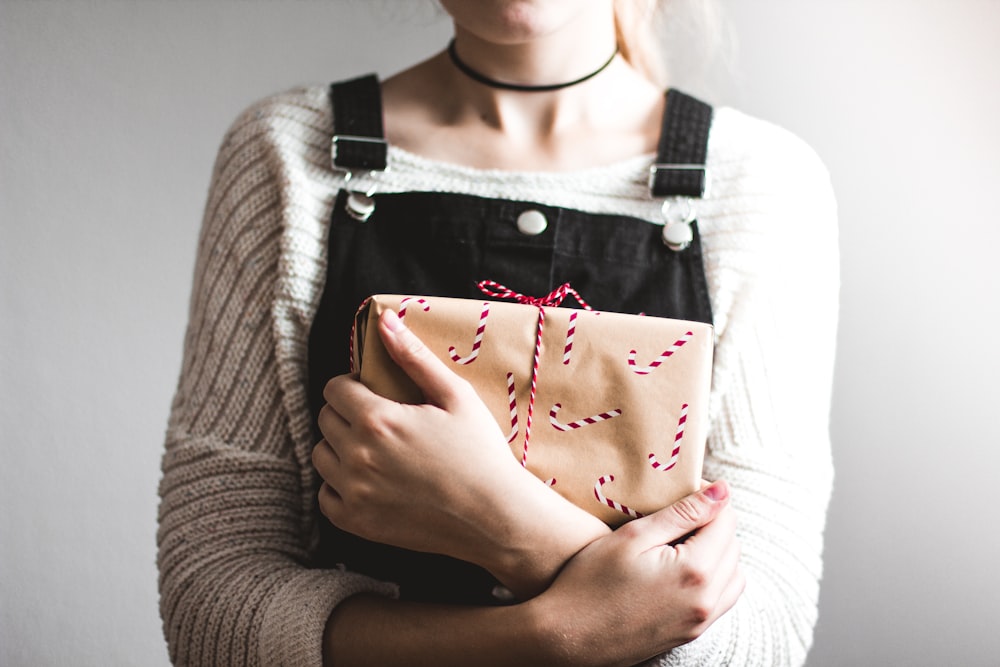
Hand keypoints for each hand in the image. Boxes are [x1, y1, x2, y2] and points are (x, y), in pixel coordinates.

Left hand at [313, 309, 608, 595]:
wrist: (494, 516)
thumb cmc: (480, 452)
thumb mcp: (455, 395)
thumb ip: (413, 356)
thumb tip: (384, 320)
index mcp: (377, 420)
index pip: (334, 389)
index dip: (353, 385)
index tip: (375, 392)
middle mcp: (357, 456)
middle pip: (325, 420)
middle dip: (346, 413)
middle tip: (379, 419)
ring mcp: (354, 493)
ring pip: (320, 456)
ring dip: (339, 447)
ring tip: (373, 448)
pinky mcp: (357, 522)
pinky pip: (325, 496)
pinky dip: (339, 485)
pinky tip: (369, 480)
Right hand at [529, 481, 744, 666]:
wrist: (567, 637)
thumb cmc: (590, 582)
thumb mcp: (634, 536)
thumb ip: (683, 513)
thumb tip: (722, 491)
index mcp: (695, 570)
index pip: (725, 520)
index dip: (709, 496)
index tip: (685, 487)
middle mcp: (706, 599)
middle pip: (733, 546)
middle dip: (715, 521)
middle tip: (681, 508)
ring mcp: (700, 622)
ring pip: (734, 574)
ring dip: (719, 550)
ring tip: (684, 537)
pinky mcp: (691, 634)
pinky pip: (723, 600)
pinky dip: (716, 577)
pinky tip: (685, 567)